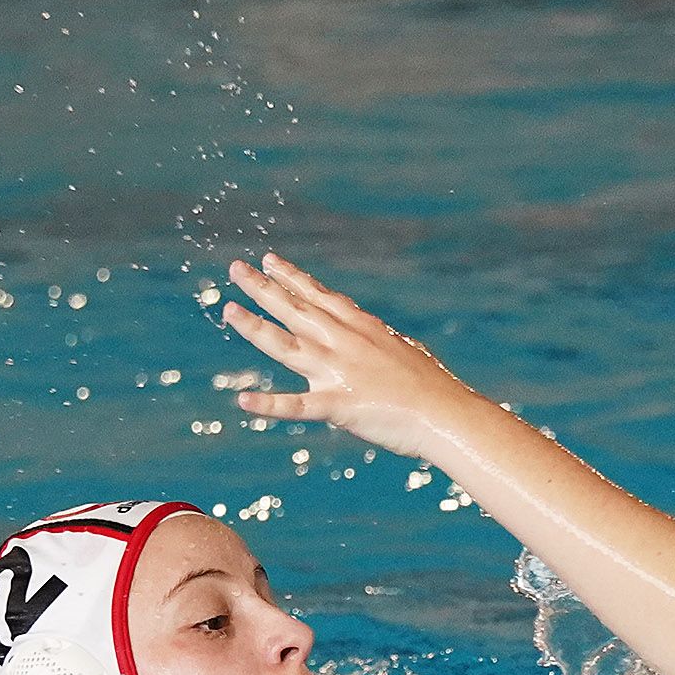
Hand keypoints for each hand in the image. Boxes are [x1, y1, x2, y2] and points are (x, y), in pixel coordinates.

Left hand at [220, 254, 492, 458]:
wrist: (446, 414)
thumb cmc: (432, 387)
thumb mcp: (403, 351)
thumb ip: (378, 342)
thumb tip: (373, 336)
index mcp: (362, 329)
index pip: (319, 297)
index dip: (292, 277)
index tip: (269, 260)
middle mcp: (345, 344)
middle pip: (295, 310)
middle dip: (263, 288)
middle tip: (236, 268)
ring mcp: (339, 372)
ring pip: (286, 346)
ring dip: (254, 327)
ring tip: (228, 310)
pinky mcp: (338, 406)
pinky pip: (297, 406)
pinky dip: (269, 405)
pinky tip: (242, 400)